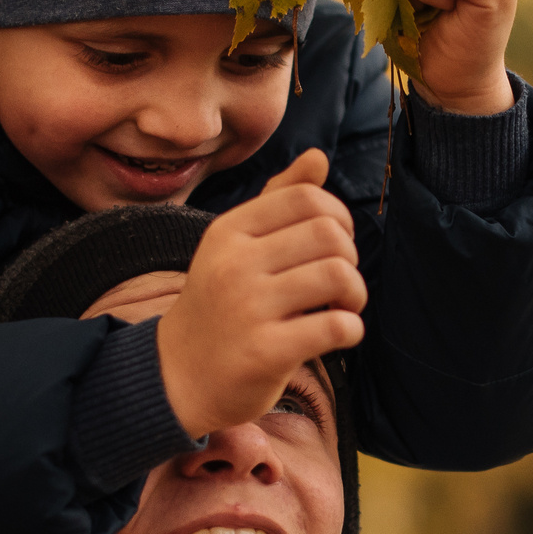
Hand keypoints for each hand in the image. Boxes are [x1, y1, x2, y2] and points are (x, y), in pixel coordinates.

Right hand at [156, 148, 366, 436]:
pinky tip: (338, 336)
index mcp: (228, 232)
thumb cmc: (219, 306)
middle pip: (329, 234)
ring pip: (339, 276)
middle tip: (338, 283)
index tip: (334, 246)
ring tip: (340, 308)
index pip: (306, 197)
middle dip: (350, 257)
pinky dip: (352, 329)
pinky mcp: (265, 352)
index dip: (338, 217)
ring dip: (355, 295)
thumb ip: (277, 200)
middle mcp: (234, 264)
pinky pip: (337, 326)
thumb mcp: (235, 247)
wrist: (177, 378)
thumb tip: (318, 156)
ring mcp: (248, 308)